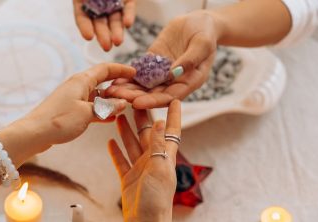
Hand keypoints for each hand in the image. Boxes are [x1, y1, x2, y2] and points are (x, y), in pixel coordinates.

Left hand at [26, 63, 135, 148]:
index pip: (105, 69)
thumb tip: (122, 103)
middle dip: (119, 86)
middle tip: (134, 92)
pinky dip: (102, 111)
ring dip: (111, 101)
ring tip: (126, 106)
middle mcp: (78, 86)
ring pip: (98, 96)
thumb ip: (106, 108)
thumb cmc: (59, 121)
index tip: (134, 72)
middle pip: (103, 82)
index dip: (121, 69)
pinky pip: (91, 107)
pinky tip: (111, 118)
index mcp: (82, 81)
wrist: (34, 134)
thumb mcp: (87, 113)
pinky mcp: (71, 110)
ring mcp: (74, 98)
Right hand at [73, 0, 136, 50]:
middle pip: (100, 23)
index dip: (85, 27)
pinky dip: (129, 16)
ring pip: (115, 20)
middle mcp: (99, 7)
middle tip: (107, 47)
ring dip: (117, 31)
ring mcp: (114, 4)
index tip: (89, 37)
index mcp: (84, 4)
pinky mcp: (128, 1)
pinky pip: (129, 8)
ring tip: (118, 42)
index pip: (83, 18)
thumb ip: (81, 0)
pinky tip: (128, 24)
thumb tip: (80, 3)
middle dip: (103, 35)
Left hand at [106, 11, 220, 108]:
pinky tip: (114, 79)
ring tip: (111, 90)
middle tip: (117, 98)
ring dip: (128, 90)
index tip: (138, 103)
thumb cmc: (206, 33)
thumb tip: (174, 73)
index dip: (153, 101)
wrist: (199, 22)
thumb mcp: (202, 44)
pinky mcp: (154, 64)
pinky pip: (139, 73)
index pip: (170, 97)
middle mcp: (174, 83)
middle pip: (153, 95)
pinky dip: (128, 78)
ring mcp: (163, 74)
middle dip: (135, 97)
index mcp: (189, 83)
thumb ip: (190, 59)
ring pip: (144, 87)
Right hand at [108, 100, 180, 221]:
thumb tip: (160, 122)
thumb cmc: (156, 200)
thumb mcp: (159, 169)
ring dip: (126, 131)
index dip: (173, 116)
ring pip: (132, 145)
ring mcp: (140, 169)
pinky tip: (110, 141)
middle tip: (134, 100)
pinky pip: (121, 161)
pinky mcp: (128, 179)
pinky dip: (116, 152)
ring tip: (119, 115)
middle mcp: (153, 161)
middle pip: (147, 134)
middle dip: (142, 117)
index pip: (171, 132)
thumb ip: (158, 146)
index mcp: (166, 157)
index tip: (174, 99)